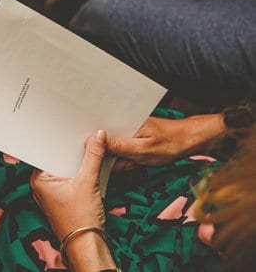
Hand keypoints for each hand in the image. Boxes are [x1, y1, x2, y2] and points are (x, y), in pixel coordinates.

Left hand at [32, 130, 115, 271]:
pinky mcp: (64, 196)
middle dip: (72, 148)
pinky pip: (71, 176)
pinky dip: (81, 170)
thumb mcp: (88, 182)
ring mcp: (52, 191)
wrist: (87, 243)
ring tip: (91, 143)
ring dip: (78, 159)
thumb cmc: (80, 218)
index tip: (69, 124)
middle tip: (85, 131)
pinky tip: (92, 162)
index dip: (59, 138)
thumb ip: (93, 156)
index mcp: (39, 179)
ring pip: (66, 167)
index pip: (46, 151)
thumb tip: (97, 135)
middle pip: (57, 157)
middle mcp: (42, 184)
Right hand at [107, 114, 224, 167]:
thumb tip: (91, 141)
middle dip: (114, 158)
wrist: (192, 140)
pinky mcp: (132, 139)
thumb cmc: (170, 143)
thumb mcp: (141, 149)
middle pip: (104, 145)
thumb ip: (116, 146)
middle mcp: (122, 124)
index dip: (96, 149)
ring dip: (123, 160)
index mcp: (122, 121)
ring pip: (114, 151)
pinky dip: (129, 160)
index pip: (97, 135)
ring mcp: (127, 132)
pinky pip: (123, 153)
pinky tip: (138, 161)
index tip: (104, 159)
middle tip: (131, 162)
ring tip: (138, 162)